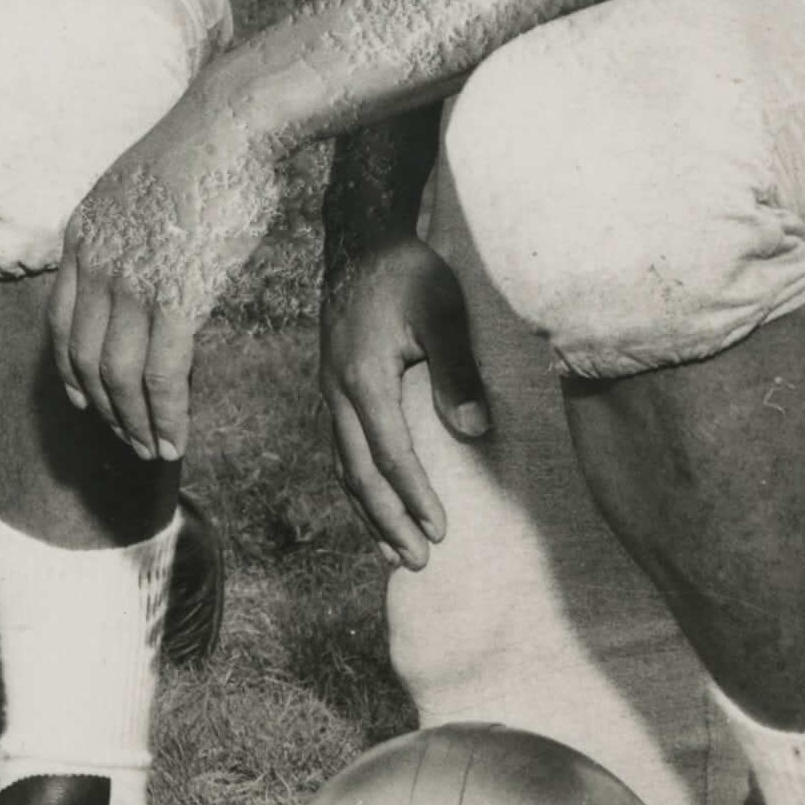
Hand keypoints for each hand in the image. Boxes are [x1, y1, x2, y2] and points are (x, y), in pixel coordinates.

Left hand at [46, 100, 283, 463]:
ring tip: (151, 451)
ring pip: (119, 377)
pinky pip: (163, 376)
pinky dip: (165, 415)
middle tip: (125, 438)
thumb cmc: (205, 151)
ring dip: (134, 423)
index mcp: (82, 237)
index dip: (72, 371)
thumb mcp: (140, 191)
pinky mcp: (177, 296)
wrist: (233, 124)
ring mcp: (133, 282)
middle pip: (85, 358)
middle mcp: (96, 264)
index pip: (62, 323)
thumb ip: (130, 237)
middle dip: (103, 408)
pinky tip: (174, 439)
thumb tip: (146, 272)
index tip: (87, 401)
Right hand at [318, 237, 484, 570]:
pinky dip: (358, 484)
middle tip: (416, 563)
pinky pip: (342, 449)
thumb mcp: (442, 312)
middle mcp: (337, 393)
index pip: (391, 455)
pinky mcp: (333, 388)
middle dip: (387, 522)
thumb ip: (457, 371)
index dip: (415, 497)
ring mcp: (330, 392)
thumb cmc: (408, 272)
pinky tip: (373, 502)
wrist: (361, 242)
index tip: (442, 530)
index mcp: (363, 379)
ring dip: (368, 512)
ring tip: (392, 551)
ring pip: (344, 467)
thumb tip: (474, 432)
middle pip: (359, 474)